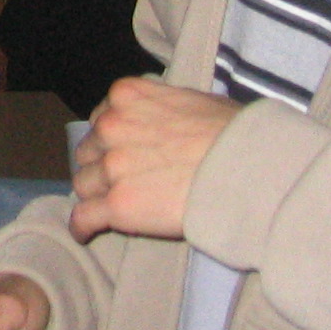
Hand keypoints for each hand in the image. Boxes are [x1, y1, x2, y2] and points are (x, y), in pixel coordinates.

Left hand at [69, 77, 238, 242]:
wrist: (248, 168)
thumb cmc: (234, 133)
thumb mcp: (192, 101)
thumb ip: (160, 110)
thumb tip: (162, 122)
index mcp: (126, 96)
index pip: (101, 120)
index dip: (111, 140)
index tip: (123, 152)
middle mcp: (110, 126)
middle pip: (90, 152)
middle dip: (102, 165)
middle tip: (125, 181)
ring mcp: (112, 167)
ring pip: (85, 184)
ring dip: (97, 195)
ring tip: (113, 208)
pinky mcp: (118, 205)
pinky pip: (84, 217)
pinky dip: (82, 226)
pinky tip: (85, 233)